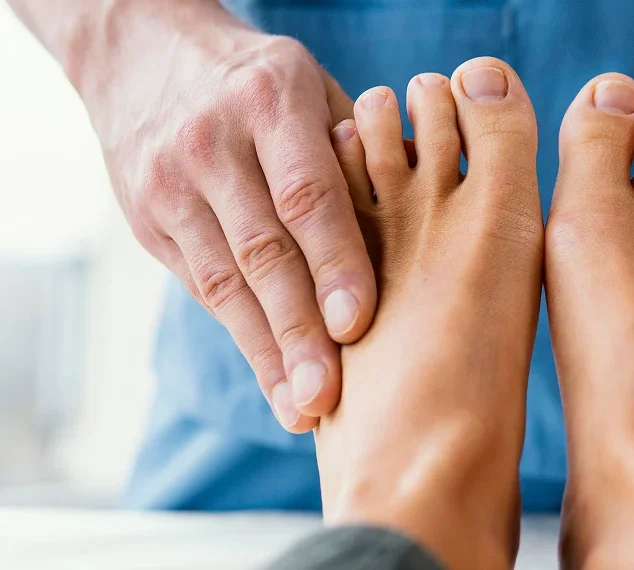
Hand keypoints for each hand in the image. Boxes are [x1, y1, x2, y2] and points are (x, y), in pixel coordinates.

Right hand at [87, 3, 374, 431]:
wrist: (141, 52)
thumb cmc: (260, 81)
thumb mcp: (313, 88)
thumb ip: (360, 150)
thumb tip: (429, 213)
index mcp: (271, 102)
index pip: (307, 194)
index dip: (334, 261)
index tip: (358, 322)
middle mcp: (213, 144)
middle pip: (262, 250)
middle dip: (297, 330)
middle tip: (328, 396)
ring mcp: (170, 186)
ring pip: (225, 283)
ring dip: (268, 353)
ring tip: (303, 410)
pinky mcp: (150, 222)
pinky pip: (204, 289)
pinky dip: (244, 339)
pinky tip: (275, 381)